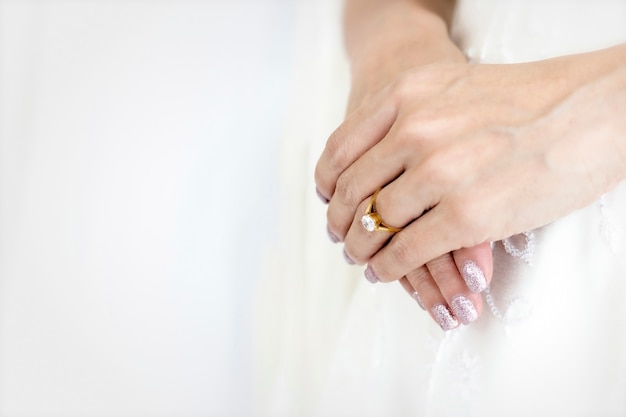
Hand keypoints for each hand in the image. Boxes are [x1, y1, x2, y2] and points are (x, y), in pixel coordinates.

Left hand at [316, 44, 625, 285]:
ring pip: (375, 222)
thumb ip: (409, 116)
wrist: (592, 108)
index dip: (328, 183)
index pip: (341, 150)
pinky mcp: (466, 216)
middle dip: (341, 221)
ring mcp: (440, 173)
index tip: (328, 201)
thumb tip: (377, 154)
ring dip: (361, 248)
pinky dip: (388, 267)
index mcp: (406, 95)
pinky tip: (383, 271)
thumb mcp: (451, 88)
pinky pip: (406, 250)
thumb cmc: (526, 99)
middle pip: (353, 189)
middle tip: (342, 237)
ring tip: (360, 258)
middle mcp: (415, 131)